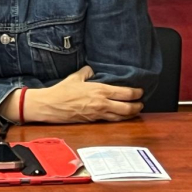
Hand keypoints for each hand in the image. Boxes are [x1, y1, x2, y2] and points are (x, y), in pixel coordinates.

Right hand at [23, 66, 143, 123]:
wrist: (50, 105)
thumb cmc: (61, 91)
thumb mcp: (75, 77)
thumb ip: (87, 72)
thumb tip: (92, 70)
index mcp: (100, 91)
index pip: (125, 93)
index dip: (136, 93)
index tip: (140, 91)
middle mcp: (102, 103)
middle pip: (127, 108)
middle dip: (137, 106)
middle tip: (141, 103)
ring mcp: (98, 114)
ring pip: (120, 117)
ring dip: (130, 114)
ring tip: (134, 111)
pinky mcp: (92, 121)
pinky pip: (110, 120)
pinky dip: (118, 118)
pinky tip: (120, 116)